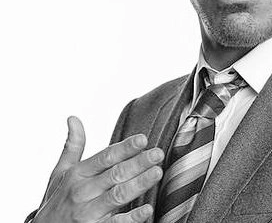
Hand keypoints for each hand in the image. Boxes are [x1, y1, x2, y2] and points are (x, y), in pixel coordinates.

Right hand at [33, 116, 163, 222]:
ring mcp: (88, 214)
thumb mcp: (59, 174)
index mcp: (77, 174)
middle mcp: (82, 192)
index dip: (125, 148)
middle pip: (115, 174)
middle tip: (158, 153)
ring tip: (157, 173)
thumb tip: (73, 118)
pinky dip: (132, 218)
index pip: (105, 157)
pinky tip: (147, 209)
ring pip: (118, 196)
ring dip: (139, 184)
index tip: (143, 139)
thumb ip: (72, 146)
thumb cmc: (55, 202)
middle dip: (138, 163)